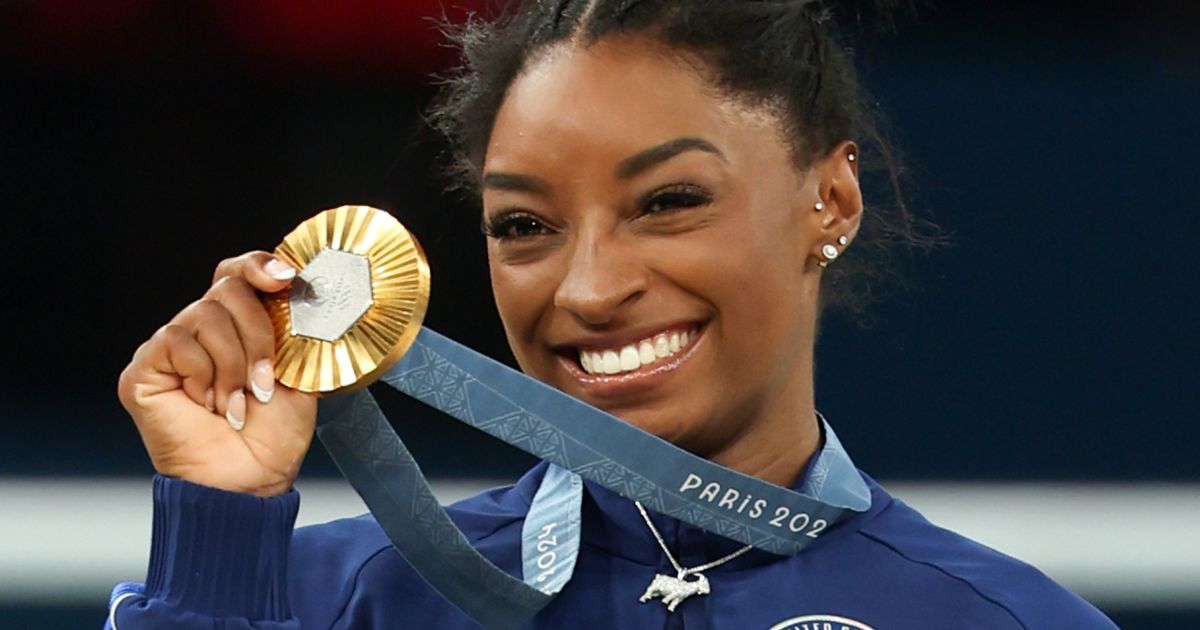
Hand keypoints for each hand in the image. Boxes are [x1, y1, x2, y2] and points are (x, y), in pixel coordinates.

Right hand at [118, 252, 315, 496]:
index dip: (258, 266)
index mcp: (239, 325)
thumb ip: (294, 330)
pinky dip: (203, 375)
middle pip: (228, 288)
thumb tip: (302, 293)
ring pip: (206, 315)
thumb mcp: (299, 372)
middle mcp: (202, 329)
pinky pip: (178, 342)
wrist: (250, 477)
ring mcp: (171, 346)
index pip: (239, 272)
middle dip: (258, 334)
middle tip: (263, 381)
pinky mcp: (145, 367)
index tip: (285, 278)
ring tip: (235, 403)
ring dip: (233, 366)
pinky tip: (206, 404)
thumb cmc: (273, 434)